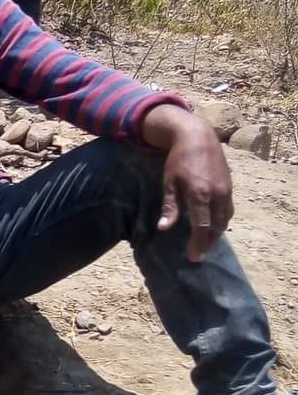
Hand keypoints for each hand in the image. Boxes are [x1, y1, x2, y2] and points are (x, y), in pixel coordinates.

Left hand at [145, 109, 233, 261]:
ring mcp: (226, 191)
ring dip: (216, 233)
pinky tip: (213, 224)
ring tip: (205, 242)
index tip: (193, 257)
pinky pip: (229, 210)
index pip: (202, 227)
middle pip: (216, 227)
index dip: (198, 244)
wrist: (198, 137)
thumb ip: (170, 206)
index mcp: (200, 195)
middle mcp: (217, 195)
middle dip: (208, 242)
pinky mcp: (230, 187)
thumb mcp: (169, 182)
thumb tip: (164, 228)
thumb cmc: (178, 160)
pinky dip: (221, 221)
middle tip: (198, 252)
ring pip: (225, 220)